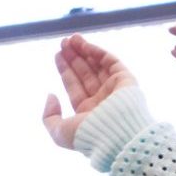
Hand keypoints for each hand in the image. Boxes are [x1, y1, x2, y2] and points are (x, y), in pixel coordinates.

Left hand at [40, 35, 135, 149]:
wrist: (117, 137)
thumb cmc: (87, 136)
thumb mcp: (59, 132)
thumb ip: (49, 116)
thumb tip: (51, 95)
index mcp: (88, 112)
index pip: (74, 86)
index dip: (65, 69)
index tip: (57, 54)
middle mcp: (102, 100)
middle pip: (85, 73)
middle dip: (74, 57)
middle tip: (63, 42)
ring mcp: (115, 90)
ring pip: (97, 66)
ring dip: (85, 51)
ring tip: (72, 38)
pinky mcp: (126, 81)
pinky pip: (111, 62)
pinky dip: (98, 52)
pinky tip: (85, 45)